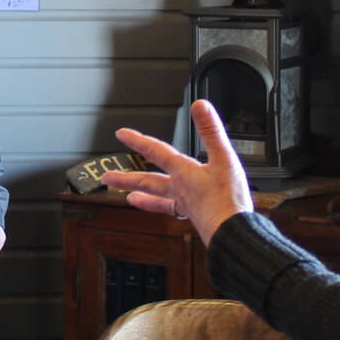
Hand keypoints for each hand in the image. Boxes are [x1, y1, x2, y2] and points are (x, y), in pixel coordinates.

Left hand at [104, 100, 254, 245]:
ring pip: (158, 198)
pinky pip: (174, 211)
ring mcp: (186, 204)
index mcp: (184, 173)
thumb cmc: (228, 199)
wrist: (232, 232)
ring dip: (142, 196)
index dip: (138, 141)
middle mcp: (180, 189)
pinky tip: (169, 210)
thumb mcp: (224, 159)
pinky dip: (168, 209)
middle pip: (147, 181)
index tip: (121, 135)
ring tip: (128, 198)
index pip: (156, 152)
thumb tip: (200, 106)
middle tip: (107, 177)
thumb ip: (211, 131)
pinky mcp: (195, 217)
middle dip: (127, 177)